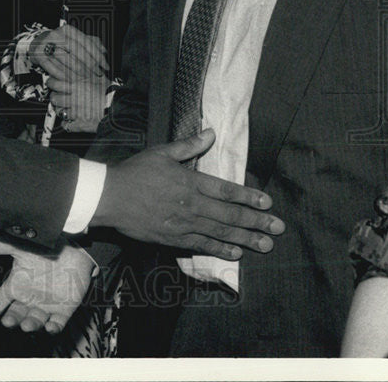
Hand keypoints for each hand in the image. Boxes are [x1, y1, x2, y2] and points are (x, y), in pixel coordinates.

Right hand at [0, 236, 94, 334]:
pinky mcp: (64, 310)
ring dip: (30, 325)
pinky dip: (53, 328)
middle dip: (12, 320)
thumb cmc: (45, 247)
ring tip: (27, 325)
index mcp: (16, 286)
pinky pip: (57, 324)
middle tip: (9, 321)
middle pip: (15, 315)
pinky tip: (50, 328)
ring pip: (35, 321)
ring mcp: (46, 305)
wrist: (76, 247)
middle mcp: (29, 299)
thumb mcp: (19, 246)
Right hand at [27, 25, 106, 81]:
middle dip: (90, 65)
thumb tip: (104, 50)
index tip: (105, 66)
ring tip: (87, 78)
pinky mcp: (40, 56)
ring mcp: (47, 45)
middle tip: (97, 74)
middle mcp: (57, 35)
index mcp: (68, 30)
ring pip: (68, 61)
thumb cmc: (59, 43)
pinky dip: (65, 76)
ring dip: (79, 72)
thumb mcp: (75, 39)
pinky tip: (73, 80)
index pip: (87, 43)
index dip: (98, 56)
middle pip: (78, 52)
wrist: (37, 44)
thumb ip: (91, 43)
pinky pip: (55, 69)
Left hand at [48, 71, 108, 131]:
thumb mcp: (98, 76)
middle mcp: (74, 97)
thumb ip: (85, 72)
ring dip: (60, 110)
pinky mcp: (80, 123)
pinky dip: (67, 124)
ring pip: (59, 111)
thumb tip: (77, 67)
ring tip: (65, 108)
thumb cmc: (111, 91)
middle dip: (54, 97)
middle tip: (57, 96)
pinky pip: (66, 125)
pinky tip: (70, 121)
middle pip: (53, 97)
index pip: (53, 82)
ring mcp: (76, 111)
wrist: (119, 106)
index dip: (51, 82)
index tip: (52, 82)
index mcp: (77, 84)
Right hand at [90, 129, 284, 258]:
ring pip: (220, 234)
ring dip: (245, 240)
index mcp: (190, 181)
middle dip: (256, 222)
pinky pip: (201, 246)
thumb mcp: (161, 153)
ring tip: (265, 245)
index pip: (226, 190)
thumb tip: (210, 133)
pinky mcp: (172, 239)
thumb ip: (188, 146)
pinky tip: (235, 255)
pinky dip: (219, 251)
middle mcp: (191, 205)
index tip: (267, 202)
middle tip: (278, 229)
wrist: (109, 197)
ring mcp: (183, 225)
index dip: (248, 196)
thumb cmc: (134, 172)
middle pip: (230, 216)